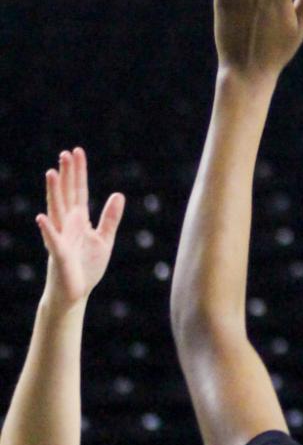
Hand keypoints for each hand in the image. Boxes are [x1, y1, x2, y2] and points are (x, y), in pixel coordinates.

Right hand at [36, 147, 123, 307]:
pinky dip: (47, 229)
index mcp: (79, 220)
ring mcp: (61, 238)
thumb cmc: (86, 266)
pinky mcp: (58, 255)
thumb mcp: (104, 240)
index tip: (77, 151)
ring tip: (51, 173)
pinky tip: (42, 217)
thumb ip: (110, 218)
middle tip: (65, 153)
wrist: (74, 292)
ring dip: (53, 193)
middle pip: (67, 195)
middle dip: (66, 175)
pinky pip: (52, 240)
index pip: (79, 191)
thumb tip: (118, 194)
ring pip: (56, 211)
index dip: (79, 172)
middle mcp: (67, 224)